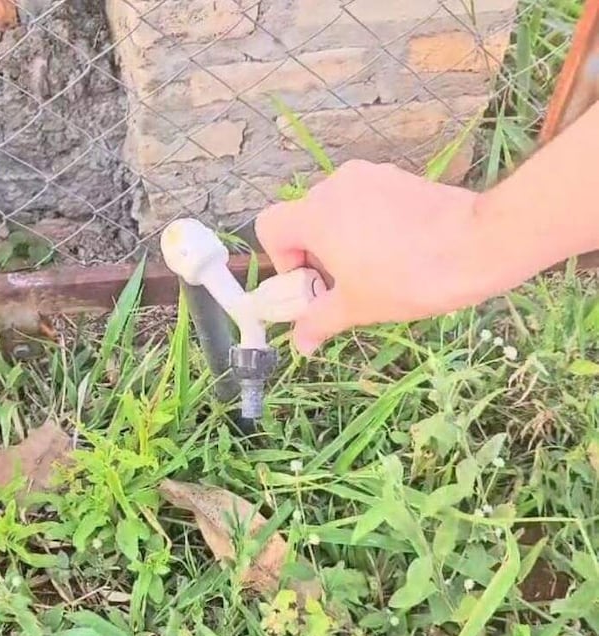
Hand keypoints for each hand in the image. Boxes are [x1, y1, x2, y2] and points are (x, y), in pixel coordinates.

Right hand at [255, 160, 519, 354]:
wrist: (481, 244)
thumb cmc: (408, 277)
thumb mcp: (357, 306)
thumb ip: (318, 321)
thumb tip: (301, 344)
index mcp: (315, 214)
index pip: (269, 226)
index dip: (283, 259)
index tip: (312, 282)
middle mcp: (335, 186)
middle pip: (304, 219)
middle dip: (316, 254)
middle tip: (345, 283)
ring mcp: (369, 176)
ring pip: (337, 211)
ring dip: (342, 240)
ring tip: (376, 268)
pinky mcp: (398, 177)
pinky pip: (367, 202)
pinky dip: (369, 225)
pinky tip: (400, 249)